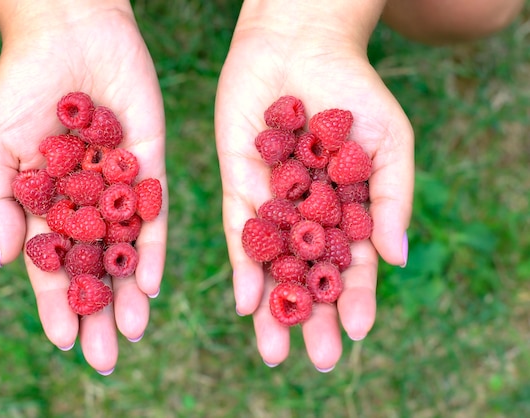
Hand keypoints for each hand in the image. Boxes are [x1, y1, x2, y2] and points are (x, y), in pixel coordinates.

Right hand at [0, 1, 166, 372]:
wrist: (70, 31)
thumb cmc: (22, 85)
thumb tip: (5, 261)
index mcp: (47, 202)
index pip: (51, 264)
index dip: (55, 302)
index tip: (63, 341)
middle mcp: (86, 201)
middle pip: (93, 266)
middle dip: (97, 309)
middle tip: (105, 357)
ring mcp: (119, 185)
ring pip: (125, 249)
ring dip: (128, 290)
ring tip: (132, 330)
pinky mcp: (150, 165)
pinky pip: (154, 213)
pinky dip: (152, 248)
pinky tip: (151, 283)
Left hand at [215, 1, 412, 369]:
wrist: (301, 46)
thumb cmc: (355, 91)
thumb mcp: (390, 141)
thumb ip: (393, 198)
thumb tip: (396, 259)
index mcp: (346, 209)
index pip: (351, 264)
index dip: (356, 297)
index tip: (357, 331)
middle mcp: (307, 214)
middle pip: (309, 275)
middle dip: (312, 315)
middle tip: (317, 359)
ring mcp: (271, 202)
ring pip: (271, 265)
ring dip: (272, 306)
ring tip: (274, 348)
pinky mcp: (237, 184)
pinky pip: (237, 231)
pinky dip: (242, 265)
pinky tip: (244, 301)